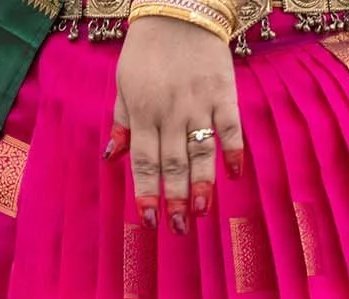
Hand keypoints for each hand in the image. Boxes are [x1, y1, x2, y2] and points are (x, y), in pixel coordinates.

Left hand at [110, 18, 241, 234]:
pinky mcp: (224, 93)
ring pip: (200, 151)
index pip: (144, 161)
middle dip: (174, 197)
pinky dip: (234, 150)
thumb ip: (122, 121)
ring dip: (202, 183)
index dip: (146, 192)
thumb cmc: (148, 49)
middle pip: (172, 163)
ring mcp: (199, 104)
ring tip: (202, 211)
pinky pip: (231, 127)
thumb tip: (113, 158)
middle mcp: (170, 112)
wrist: (180, 8)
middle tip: (178, 227)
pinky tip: (235, 173)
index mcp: (143, 111)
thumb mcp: (124, 82)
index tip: (149, 220)